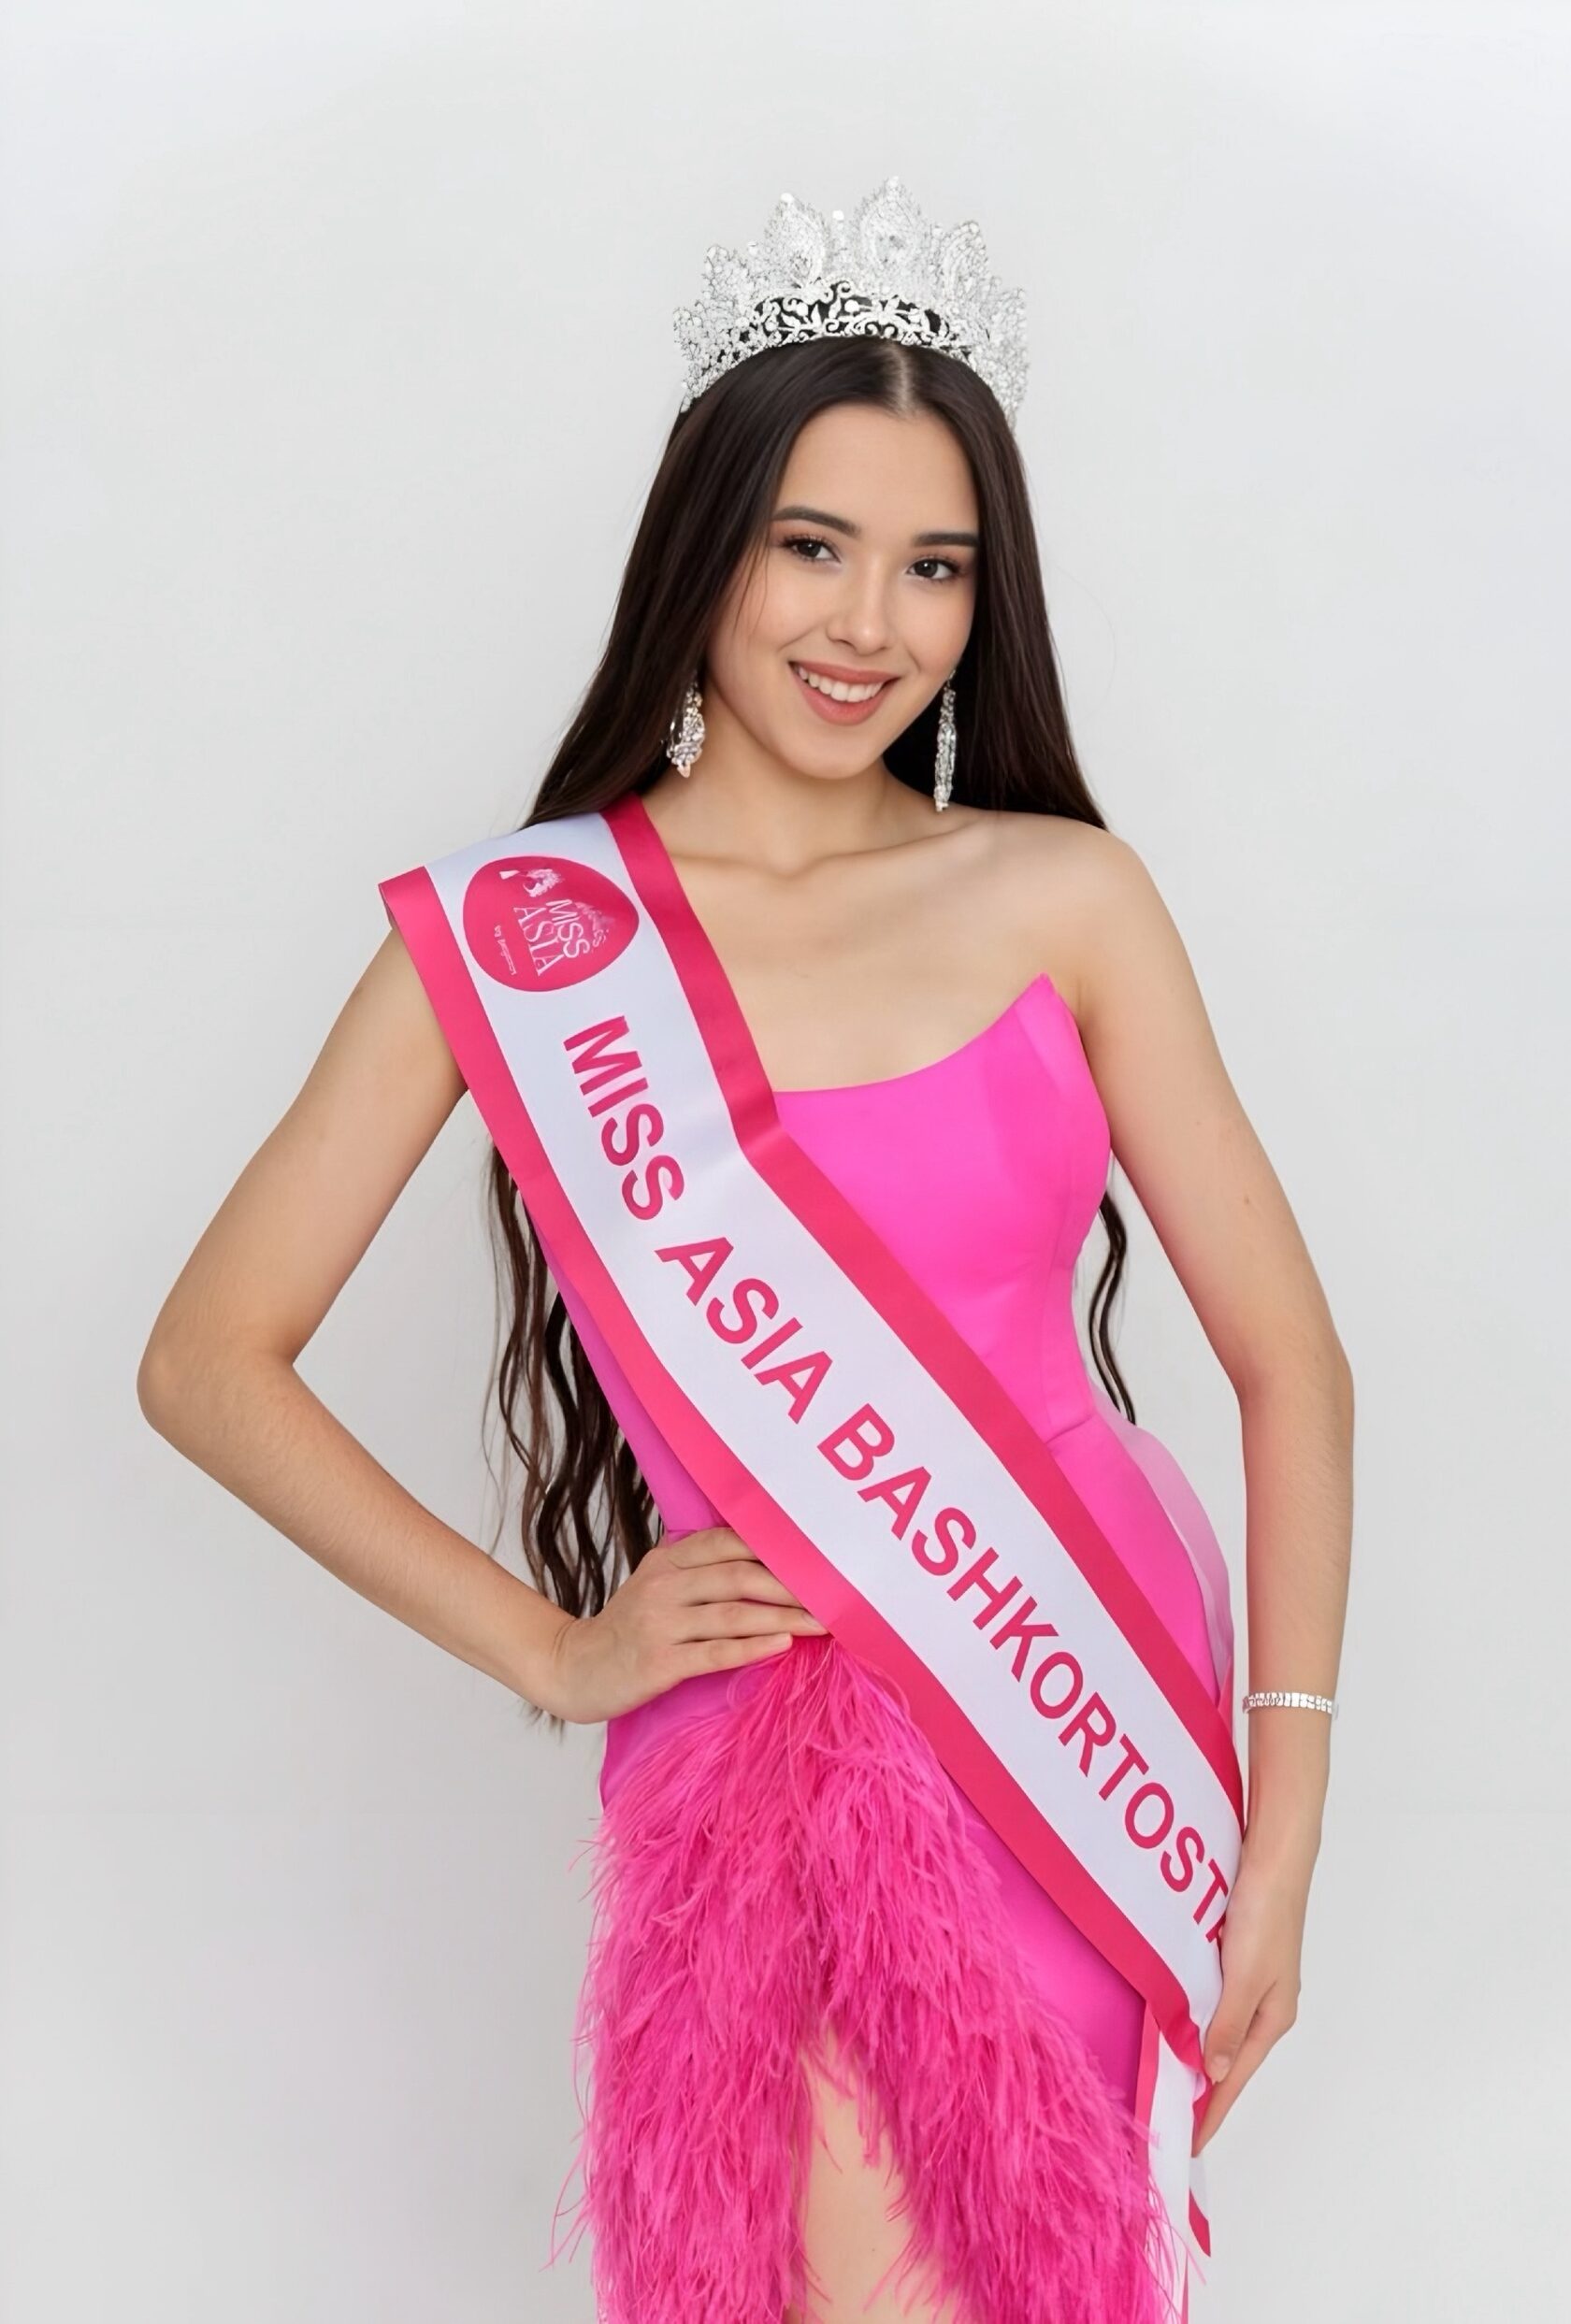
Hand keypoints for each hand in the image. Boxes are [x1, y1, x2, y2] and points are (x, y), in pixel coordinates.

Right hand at [543, 1525, 828, 1723]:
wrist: (575, 1667)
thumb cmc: (629, 1628)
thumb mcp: (658, 1585)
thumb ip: (701, 1571)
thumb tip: (769, 1565)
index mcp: (668, 1560)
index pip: (729, 1542)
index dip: (775, 1549)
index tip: (817, 1558)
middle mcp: (664, 1585)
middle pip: (739, 1576)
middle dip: (792, 1585)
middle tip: (834, 1594)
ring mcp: (660, 1623)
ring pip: (734, 1613)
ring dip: (784, 1617)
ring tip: (824, 1623)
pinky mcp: (659, 1662)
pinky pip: (716, 1651)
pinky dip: (753, 1646)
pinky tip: (782, 1644)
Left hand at [1193, 1826, 1315, 2152]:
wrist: (1274, 1857)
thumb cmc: (1265, 1914)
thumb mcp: (1244, 1976)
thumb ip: (1226, 2024)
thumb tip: (1213, 2072)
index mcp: (1272, 2018)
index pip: (1234, 2079)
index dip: (1211, 2112)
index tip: (1188, 2146)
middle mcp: (1263, 2005)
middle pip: (1227, 2059)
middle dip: (1202, 2090)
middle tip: (1169, 2118)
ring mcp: (1250, 1981)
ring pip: (1217, 2029)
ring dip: (1195, 2053)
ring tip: (1167, 2080)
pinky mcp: (1236, 1957)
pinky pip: (1210, 1999)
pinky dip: (1192, 2016)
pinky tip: (1173, 2020)